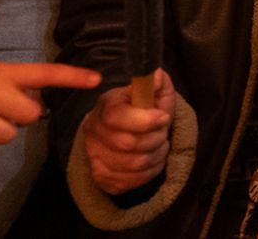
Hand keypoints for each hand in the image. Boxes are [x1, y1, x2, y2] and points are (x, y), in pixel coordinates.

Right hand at [0, 59, 99, 162]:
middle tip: (2, 109)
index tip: (96, 79)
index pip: (45, 73)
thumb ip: (14, 83)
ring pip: (9, 136)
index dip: (72, 76)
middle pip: (31, 115)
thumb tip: (35, 104)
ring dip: (0, 133)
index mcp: (3, 73)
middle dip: (21, 115)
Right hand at [81, 69, 176, 195]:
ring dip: (157, 154)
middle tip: (163, 132)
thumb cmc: (136, 110)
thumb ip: (156, 84)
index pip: (117, 118)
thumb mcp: (147, 92)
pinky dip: (151, 170)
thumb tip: (157, 76)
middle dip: (156, 138)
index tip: (164, 117)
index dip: (145, 120)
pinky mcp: (103, 178)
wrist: (115, 131)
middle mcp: (94, 133)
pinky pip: (133, 181)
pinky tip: (152, 158)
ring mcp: (96, 158)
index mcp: (105, 107)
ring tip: (159, 144)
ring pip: (134, 165)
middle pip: (129, 144)